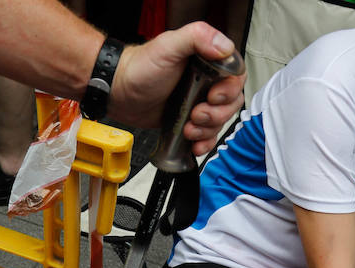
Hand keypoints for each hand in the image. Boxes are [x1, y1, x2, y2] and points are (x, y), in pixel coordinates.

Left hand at [112, 23, 245, 156]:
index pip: (236, 75)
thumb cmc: (139, 67)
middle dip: (217, 113)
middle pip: (231, 102)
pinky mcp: (189, 120)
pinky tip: (194, 142)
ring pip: (221, 121)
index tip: (213, 96)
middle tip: (197, 113)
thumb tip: (224, 47)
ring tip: (188, 127)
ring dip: (208, 129)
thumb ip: (197, 37)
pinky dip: (204, 142)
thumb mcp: (168, 45)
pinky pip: (208, 134)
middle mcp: (206, 80)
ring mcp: (198, 101)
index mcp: (207, 60)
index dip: (229, 90)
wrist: (119, 92)